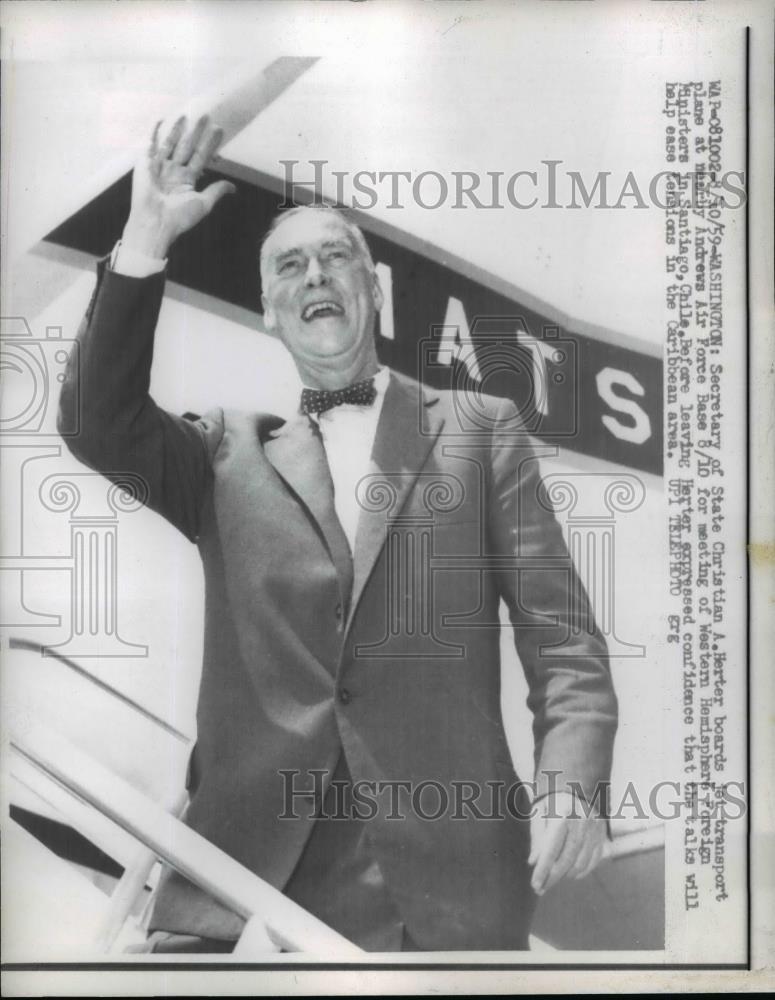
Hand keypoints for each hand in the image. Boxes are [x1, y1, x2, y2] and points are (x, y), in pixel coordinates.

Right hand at [122, 115, 235, 257]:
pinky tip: (161, 119)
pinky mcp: (146, 163)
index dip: (210, 144)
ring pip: (171, 143)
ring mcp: (159, 166)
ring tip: (187, 114)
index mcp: (186, 180)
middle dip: (196, 132)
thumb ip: (217, 191)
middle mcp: (173, 171)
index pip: (201, 157)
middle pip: (187, 146)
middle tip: (206, 116)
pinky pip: (150, 144)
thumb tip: (234, 187)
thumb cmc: (179, 217)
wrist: (155, 222)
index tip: (219, 130)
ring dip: (178, 129)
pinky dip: (154, 132)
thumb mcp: (203, 203)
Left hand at [528, 791, 607, 895]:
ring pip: (581, 862)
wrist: (578, 779)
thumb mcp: (540, 811)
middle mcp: (581, 822)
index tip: (535, 885)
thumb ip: (537, 837)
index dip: (543, 870)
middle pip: (567, 859)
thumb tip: (534, 861)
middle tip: (540, 888)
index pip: (551, 849)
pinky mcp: (602, 832)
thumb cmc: (552, 796)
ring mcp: (594, 828)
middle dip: (552, 877)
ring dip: (566, 875)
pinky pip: (594, 859)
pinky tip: (571, 873)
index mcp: (562, 814)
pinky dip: (582, 870)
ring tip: (553, 878)